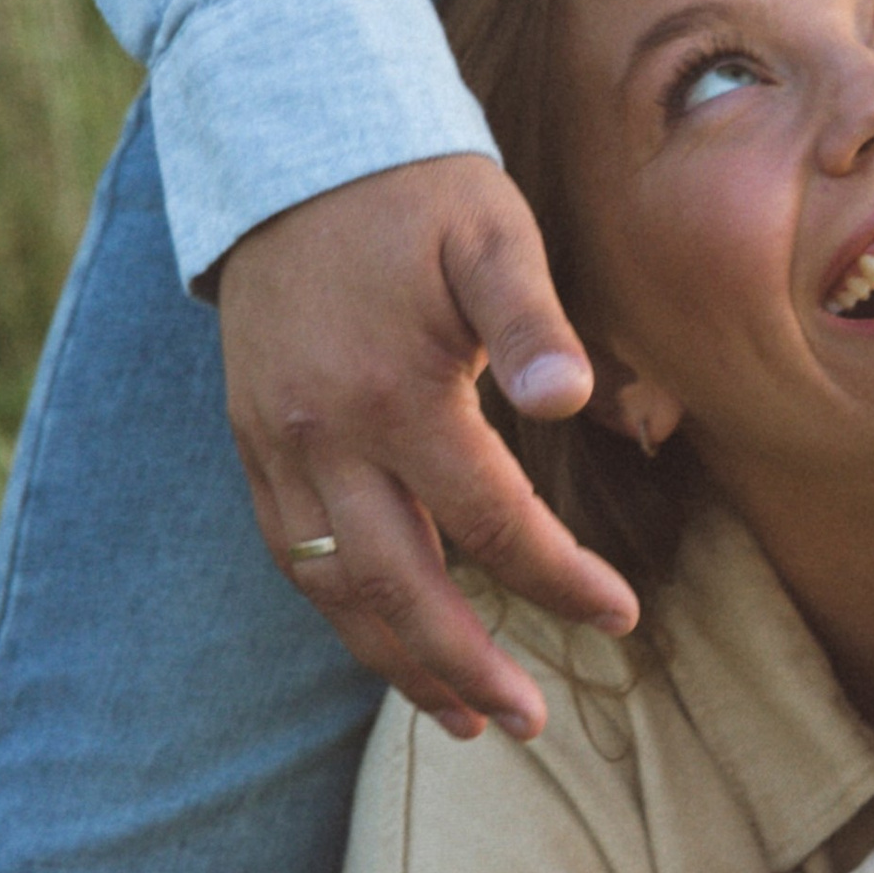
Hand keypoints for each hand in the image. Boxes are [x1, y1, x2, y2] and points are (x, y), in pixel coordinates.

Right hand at [217, 155, 637, 739]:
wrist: (293, 147)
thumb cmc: (421, 193)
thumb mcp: (495, 234)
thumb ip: (535, 320)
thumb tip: (571, 399)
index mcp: (395, 391)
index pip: (490, 520)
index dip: (558, 579)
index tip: (621, 615)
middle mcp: (323, 433)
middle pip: (396, 584)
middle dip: (464, 664)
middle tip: (528, 725)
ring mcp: (275, 443)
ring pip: (331, 586)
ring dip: (395, 661)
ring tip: (461, 718)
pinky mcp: (251, 440)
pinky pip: (290, 551)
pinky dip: (340, 610)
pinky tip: (388, 642)